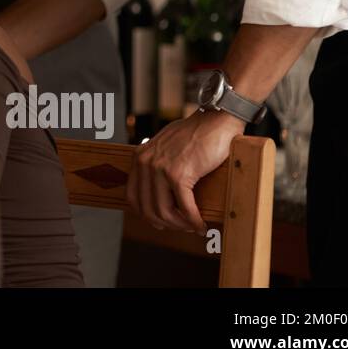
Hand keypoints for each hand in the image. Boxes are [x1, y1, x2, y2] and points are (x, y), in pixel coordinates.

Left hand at [126, 109, 244, 232]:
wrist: (214, 121)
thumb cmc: (194, 134)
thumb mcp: (164, 147)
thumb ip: (156, 164)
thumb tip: (158, 193)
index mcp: (139, 157)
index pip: (133, 197)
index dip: (147, 215)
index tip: (161, 221)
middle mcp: (145, 163)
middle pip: (147, 209)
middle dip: (165, 224)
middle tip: (181, 227)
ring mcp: (161, 169)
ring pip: (164, 212)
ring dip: (180, 225)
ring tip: (192, 226)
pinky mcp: (179, 174)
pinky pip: (184, 208)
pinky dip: (193, 220)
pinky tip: (200, 224)